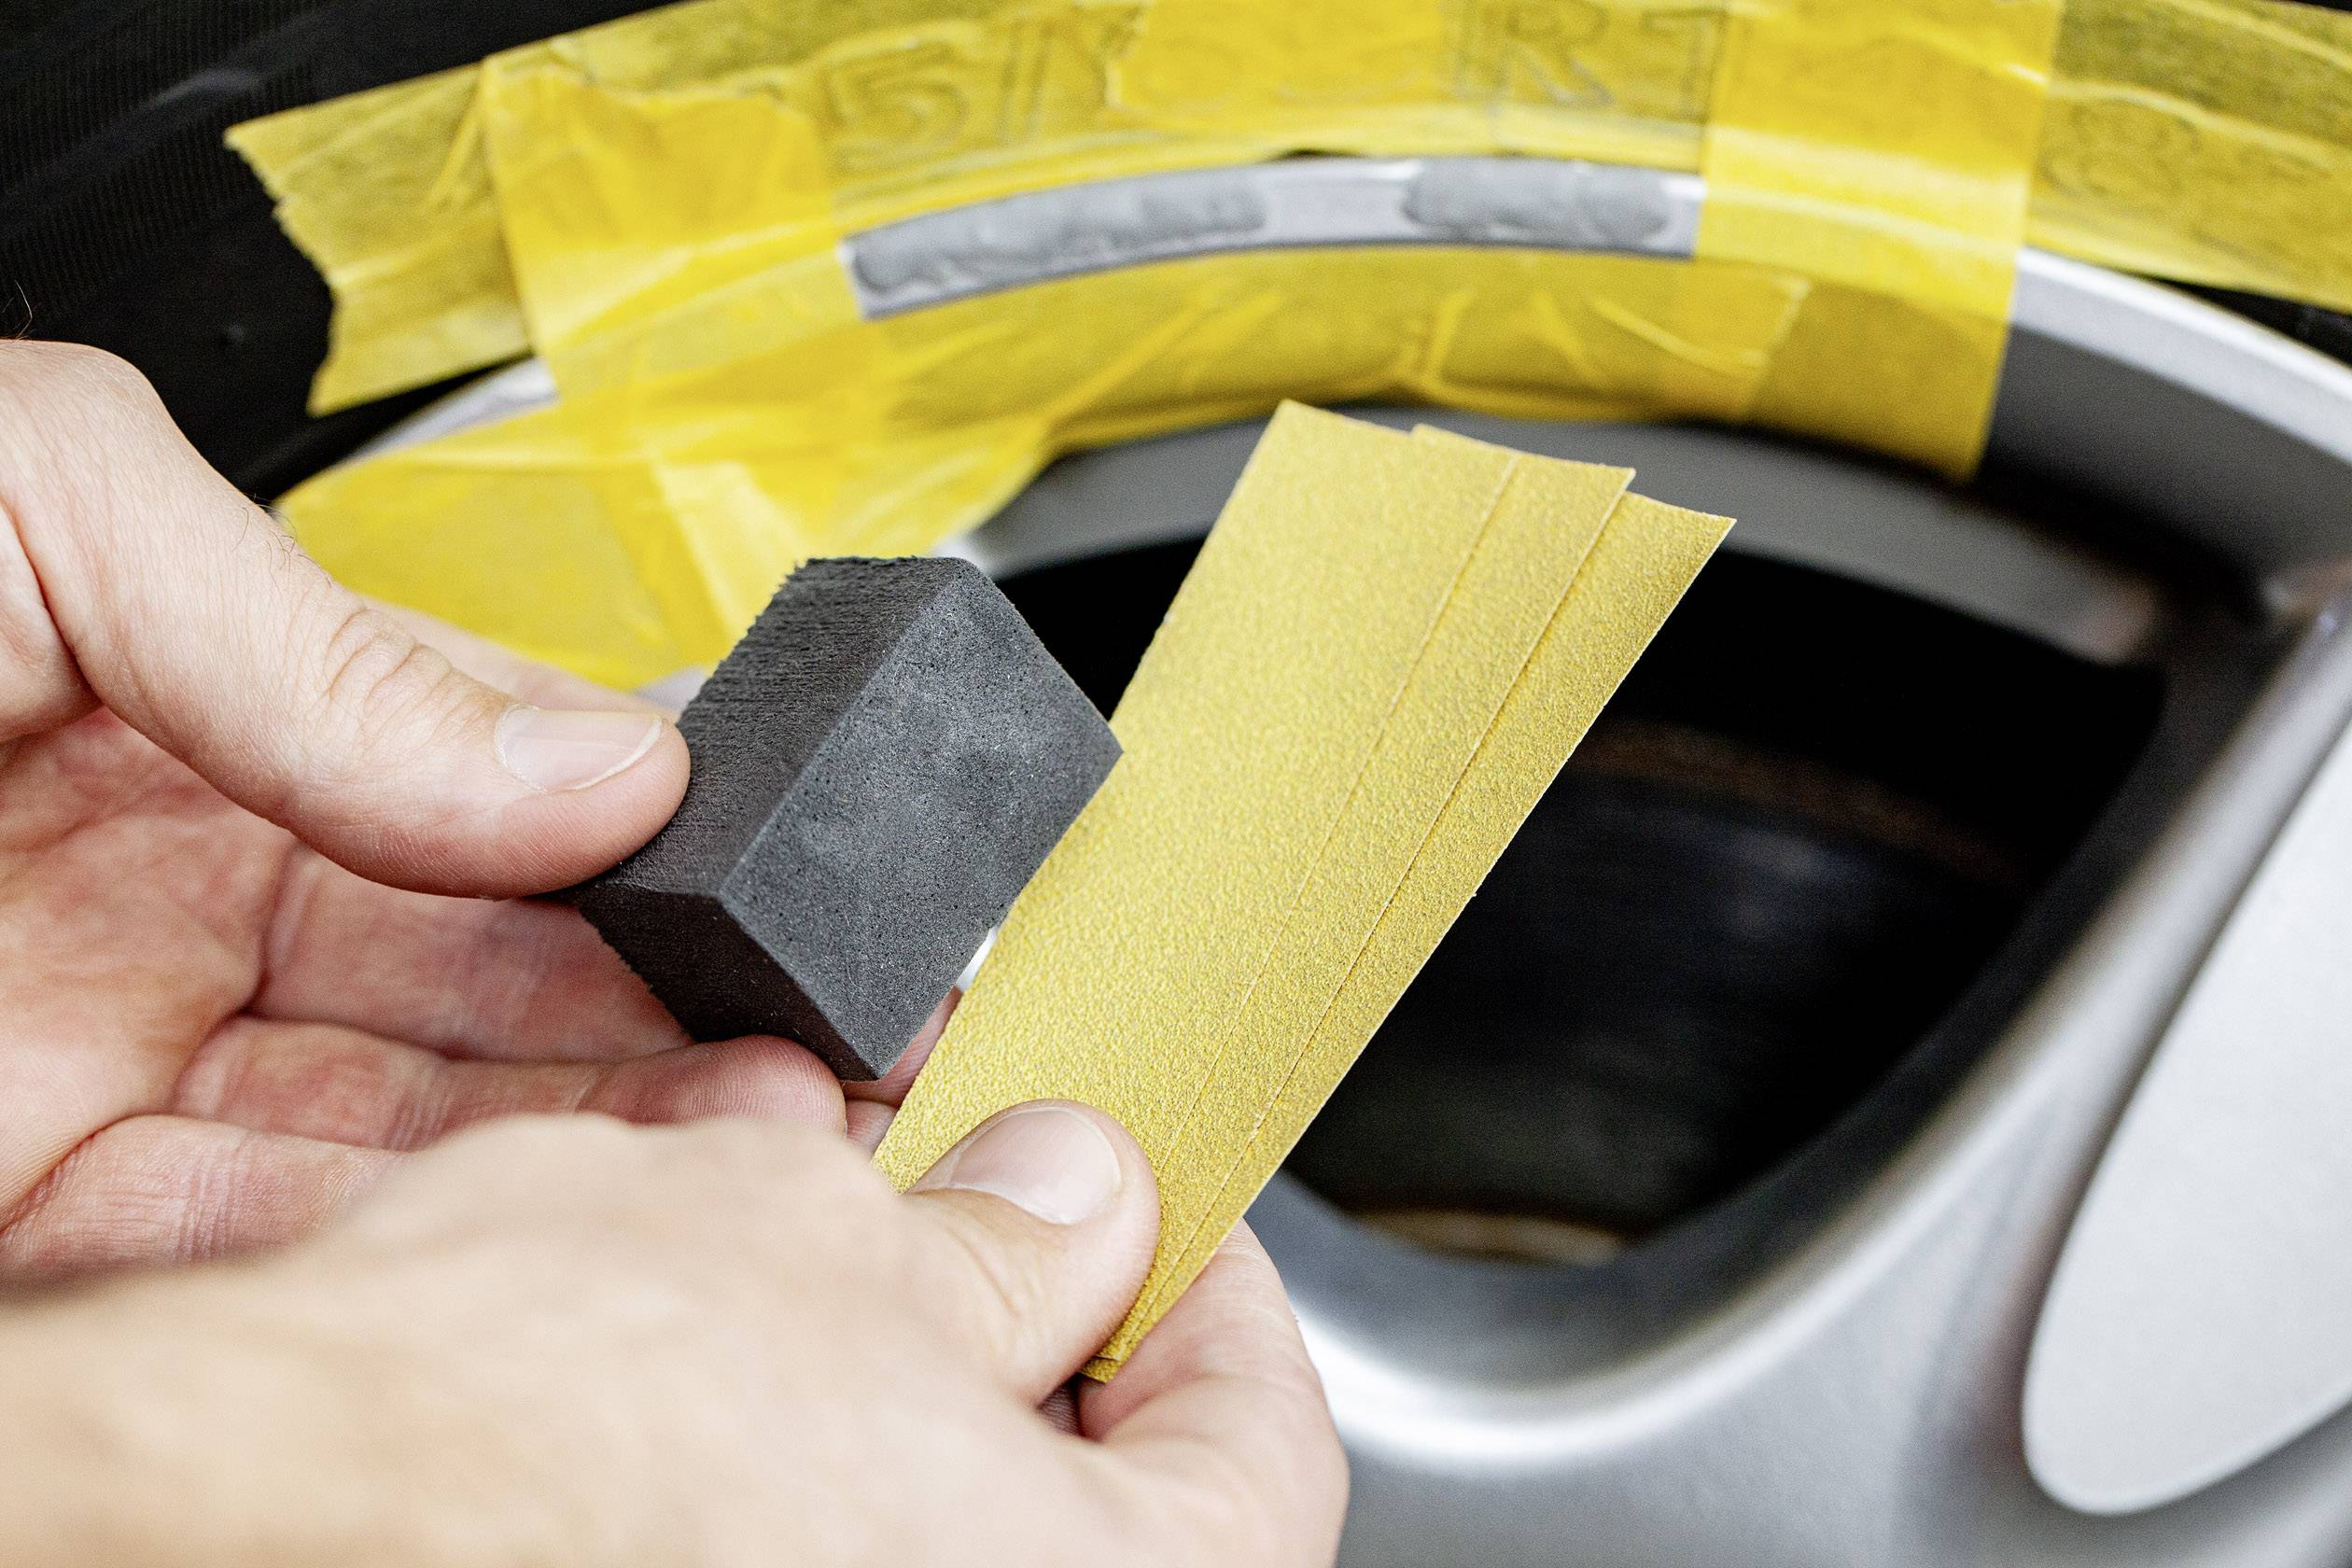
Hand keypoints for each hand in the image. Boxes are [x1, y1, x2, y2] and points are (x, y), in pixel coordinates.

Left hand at [0, 341, 847, 1275]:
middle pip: (486, 992)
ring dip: (584, 1165)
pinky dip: (402, 1257)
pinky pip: (255, 1254)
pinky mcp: (27, 1234)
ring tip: (748, 1165)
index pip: (498, 802)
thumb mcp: (33, 508)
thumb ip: (325, 631)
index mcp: (200, 716)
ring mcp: (106, 1072)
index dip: (662, 862)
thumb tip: (595, 763)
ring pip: (406, 1141)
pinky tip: (539, 1244)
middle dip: (666, 1036)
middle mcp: (173, 900)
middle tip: (821, 1073)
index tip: (790, 917)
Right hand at [0, 1107, 1348, 1566]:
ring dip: (901, 1387)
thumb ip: (1003, 1228)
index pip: (1260, 1437)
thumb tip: (1074, 1194)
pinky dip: (793, 1465)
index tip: (1144, 1203)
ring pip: (931, 1518)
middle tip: (977, 1217)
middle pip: (1097, 1495)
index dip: (1204, 1281)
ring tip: (815, 1273)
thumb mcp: (813, 1236)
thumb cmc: (528, 1425)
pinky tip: (714, 1374)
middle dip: (1036, 1330)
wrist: (247, 1509)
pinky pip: (803, 1544)